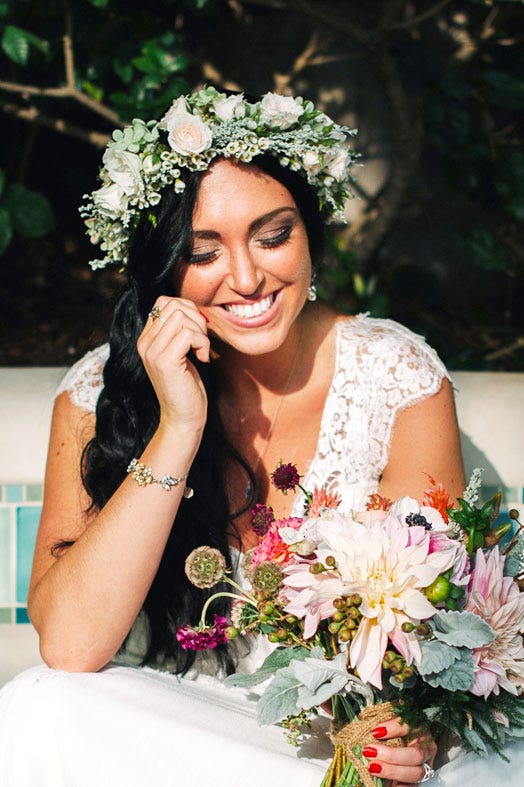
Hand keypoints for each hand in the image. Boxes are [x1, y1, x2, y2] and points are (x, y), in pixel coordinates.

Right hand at [137, 297, 209, 432]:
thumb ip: (179, 331)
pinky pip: (188, 334)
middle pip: (173, 305)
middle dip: (196, 318)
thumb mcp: (180, 353)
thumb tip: (192, 308)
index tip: (196, 331)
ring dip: (200, 332)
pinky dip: (202, 343)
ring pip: (181, 317)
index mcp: (146, 339)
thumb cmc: (186, 386)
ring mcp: (152, 352)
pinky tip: (202, 359)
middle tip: (201, 341)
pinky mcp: (164, 362)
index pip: (164, 301)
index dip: (187, 309)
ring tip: (201, 351)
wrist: (182, 418)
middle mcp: (144, 343)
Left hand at [362, 717, 436, 785]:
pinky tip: (384, 783)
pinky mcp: (417, 781)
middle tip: (370, 752)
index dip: (394, 728)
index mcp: (420, 728)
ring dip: (392, 771)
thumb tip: (366, 720)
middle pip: (416, 754)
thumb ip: (383, 717)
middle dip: (392, 755)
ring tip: (372, 767)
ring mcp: (424, 766)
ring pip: (415, 773)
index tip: (375, 731)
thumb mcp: (389, 718)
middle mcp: (426, 748)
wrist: (402, 744)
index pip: (410, 726)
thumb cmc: (393, 729)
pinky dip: (397, 786)